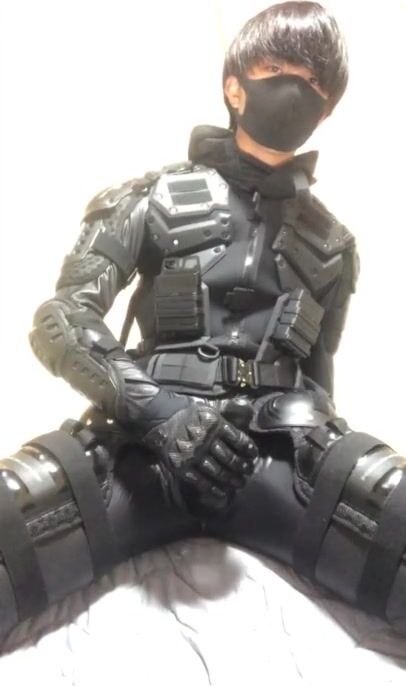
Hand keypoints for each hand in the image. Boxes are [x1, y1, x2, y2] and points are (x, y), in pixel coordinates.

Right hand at [143, 402, 258, 513]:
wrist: (160, 418)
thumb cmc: (188, 412)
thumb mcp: (209, 407)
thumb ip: (229, 408)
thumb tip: (248, 406)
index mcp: (216, 424)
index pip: (239, 440)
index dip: (249, 450)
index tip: (253, 456)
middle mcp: (207, 441)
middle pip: (231, 459)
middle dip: (243, 468)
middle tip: (248, 472)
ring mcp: (194, 456)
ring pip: (219, 472)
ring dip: (232, 480)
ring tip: (239, 483)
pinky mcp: (183, 467)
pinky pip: (202, 482)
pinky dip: (214, 490)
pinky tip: (222, 493)